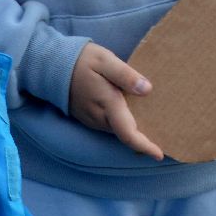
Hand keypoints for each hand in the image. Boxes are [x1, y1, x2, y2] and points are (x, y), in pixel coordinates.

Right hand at [68, 43, 163, 159]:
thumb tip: (147, 89)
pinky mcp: (88, 118)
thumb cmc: (81, 60)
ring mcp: (92, 120)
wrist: (51, 66)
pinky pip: (110, 125)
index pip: (128, 133)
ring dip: (133, 130)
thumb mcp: (105, 60)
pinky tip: (131, 114)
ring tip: (152, 123)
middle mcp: (100, 118)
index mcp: (108, 104)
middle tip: (164, 135)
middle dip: (143, 138)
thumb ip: (126, 75)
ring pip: (118, 130)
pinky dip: (123, 124)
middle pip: (126, 134)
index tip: (159, 155)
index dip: (144, 146)